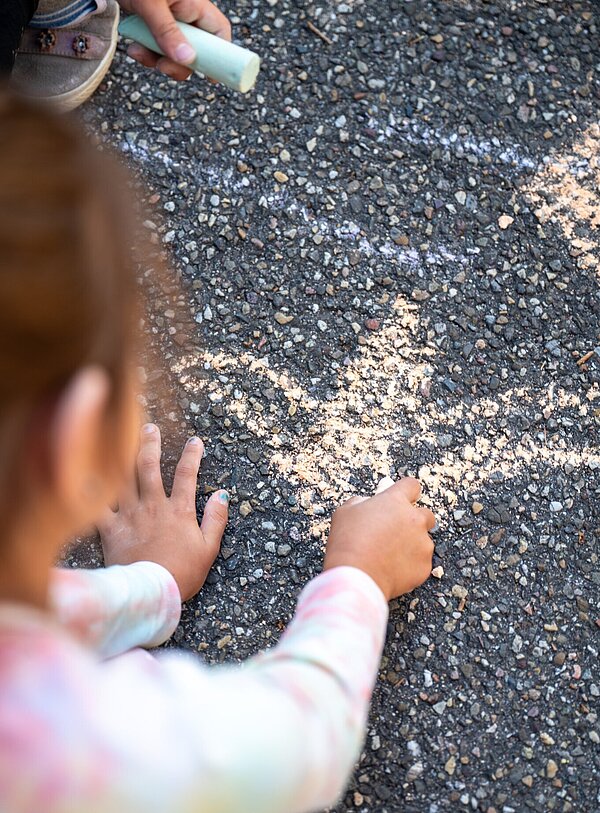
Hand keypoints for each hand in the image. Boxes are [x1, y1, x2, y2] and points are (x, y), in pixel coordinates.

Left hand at [99, 423, 227, 600]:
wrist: (150, 595)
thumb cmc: (182, 574)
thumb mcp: (209, 549)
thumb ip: (216, 519)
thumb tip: (222, 495)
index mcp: (179, 511)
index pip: (187, 475)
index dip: (192, 456)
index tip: (196, 441)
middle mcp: (153, 506)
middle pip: (150, 467)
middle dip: (151, 444)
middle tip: (151, 428)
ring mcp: (130, 516)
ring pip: (123, 478)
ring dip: (122, 457)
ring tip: (119, 440)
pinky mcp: (111, 530)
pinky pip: (99, 505)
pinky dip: (92, 490)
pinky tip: (87, 475)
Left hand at [119, 0, 231, 80]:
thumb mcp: (151, 3)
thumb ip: (167, 31)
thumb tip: (188, 60)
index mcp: (194, 4)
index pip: (218, 31)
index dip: (220, 56)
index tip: (211, 78)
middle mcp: (185, 14)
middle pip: (195, 50)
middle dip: (178, 64)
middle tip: (162, 67)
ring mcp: (169, 20)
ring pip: (173, 53)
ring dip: (156, 60)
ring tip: (138, 52)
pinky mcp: (153, 24)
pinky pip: (156, 48)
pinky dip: (145, 53)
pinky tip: (133, 47)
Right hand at [323, 478, 434, 600]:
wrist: (356, 577)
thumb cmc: (347, 543)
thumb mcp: (345, 512)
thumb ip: (361, 503)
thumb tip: (367, 505)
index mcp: (395, 501)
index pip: (411, 486)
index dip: (407, 492)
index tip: (403, 498)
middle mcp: (414, 519)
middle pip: (426, 514)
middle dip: (415, 521)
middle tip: (396, 532)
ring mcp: (423, 544)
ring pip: (424, 541)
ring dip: (412, 545)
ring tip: (389, 556)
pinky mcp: (425, 566)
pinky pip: (421, 563)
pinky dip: (410, 565)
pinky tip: (392, 569)